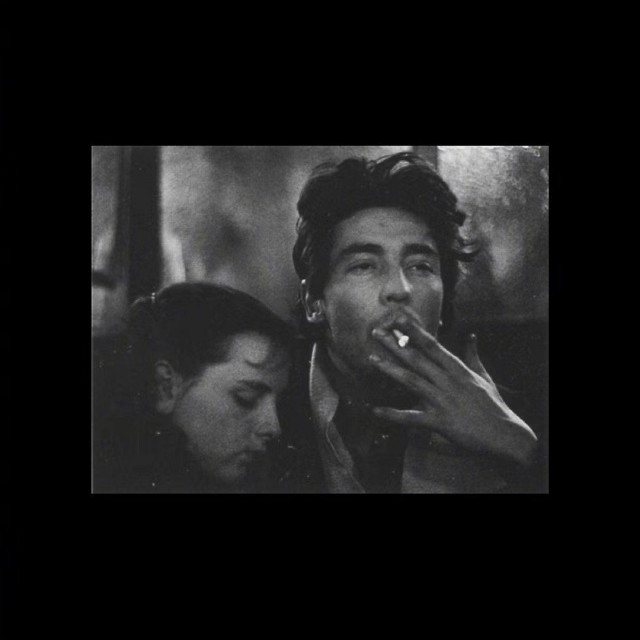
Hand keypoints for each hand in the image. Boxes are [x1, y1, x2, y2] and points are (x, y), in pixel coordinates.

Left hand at [369, 312, 537, 467]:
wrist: (505, 435)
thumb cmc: (493, 405)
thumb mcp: (484, 376)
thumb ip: (473, 355)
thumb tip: (472, 336)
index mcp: (457, 369)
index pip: (432, 345)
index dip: (414, 331)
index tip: (398, 318)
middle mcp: (447, 381)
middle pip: (417, 358)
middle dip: (394, 344)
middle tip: (375, 332)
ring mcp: (442, 400)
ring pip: (411, 381)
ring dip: (390, 369)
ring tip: (371, 359)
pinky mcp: (439, 421)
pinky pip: (411, 418)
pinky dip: (392, 415)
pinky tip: (375, 410)